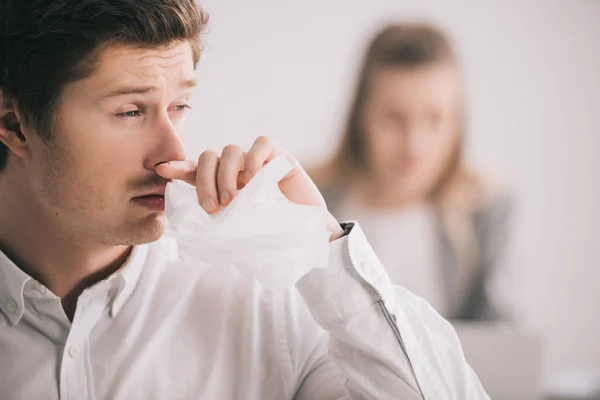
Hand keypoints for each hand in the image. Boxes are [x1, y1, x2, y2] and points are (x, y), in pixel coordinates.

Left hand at [155, 136, 343, 240]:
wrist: (309, 236)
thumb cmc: (273, 234)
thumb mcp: (239, 230)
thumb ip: (222, 221)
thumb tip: (195, 228)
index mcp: (223, 185)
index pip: (196, 171)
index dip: (179, 169)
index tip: (162, 171)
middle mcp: (236, 170)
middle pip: (208, 158)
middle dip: (204, 181)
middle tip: (212, 207)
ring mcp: (256, 161)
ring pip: (230, 150)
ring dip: (226, 175)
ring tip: (234, 200)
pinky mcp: (279, 156)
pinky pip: (261, 144)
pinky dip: (253, 158)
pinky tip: (253, 177)